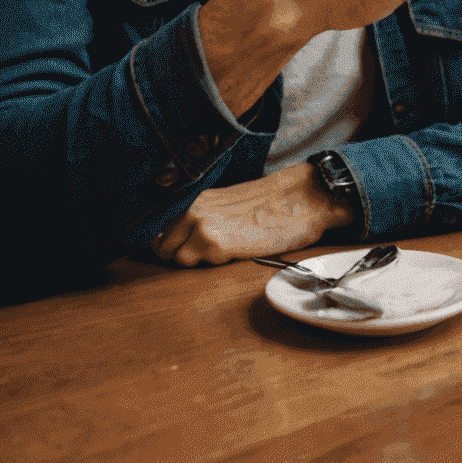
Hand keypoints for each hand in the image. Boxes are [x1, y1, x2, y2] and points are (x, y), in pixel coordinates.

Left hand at [150, 163, 351, 266]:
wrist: (301, 199)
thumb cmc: (272, 201)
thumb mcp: (229, 201)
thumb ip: (202, 214)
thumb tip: (176, 237)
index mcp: (197, 196)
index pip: (160, 227)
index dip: (168, 241)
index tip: (177, 246)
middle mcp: (193, 210)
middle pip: (161, 245)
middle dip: (176, 252)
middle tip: (201, 252)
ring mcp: (202, 227)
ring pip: (176, 258)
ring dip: (193, 260)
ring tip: (220, 250)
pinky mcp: (215, 246)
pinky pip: (195, 265)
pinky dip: (208, 264)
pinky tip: (231, 252)